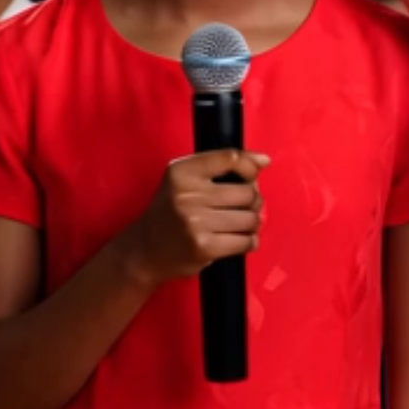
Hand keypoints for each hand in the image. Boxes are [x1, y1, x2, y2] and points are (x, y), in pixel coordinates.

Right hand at [116, 149, 269, 287]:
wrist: (144, 250)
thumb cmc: (170, 213)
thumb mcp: (183, 181)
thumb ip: (220, 166)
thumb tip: (264, 160)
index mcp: (181, 172)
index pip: (230, 158)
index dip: (250, 168)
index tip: (252, 177)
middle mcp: (187, 195)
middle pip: (247, 192)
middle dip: (253, 201)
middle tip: (244, 207)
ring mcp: (195, 222)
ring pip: (250, 218)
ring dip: (253, 223)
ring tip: (241, 224)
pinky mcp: (204, 247)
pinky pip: (246, 241)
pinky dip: (249, 241)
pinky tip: (238, 239)